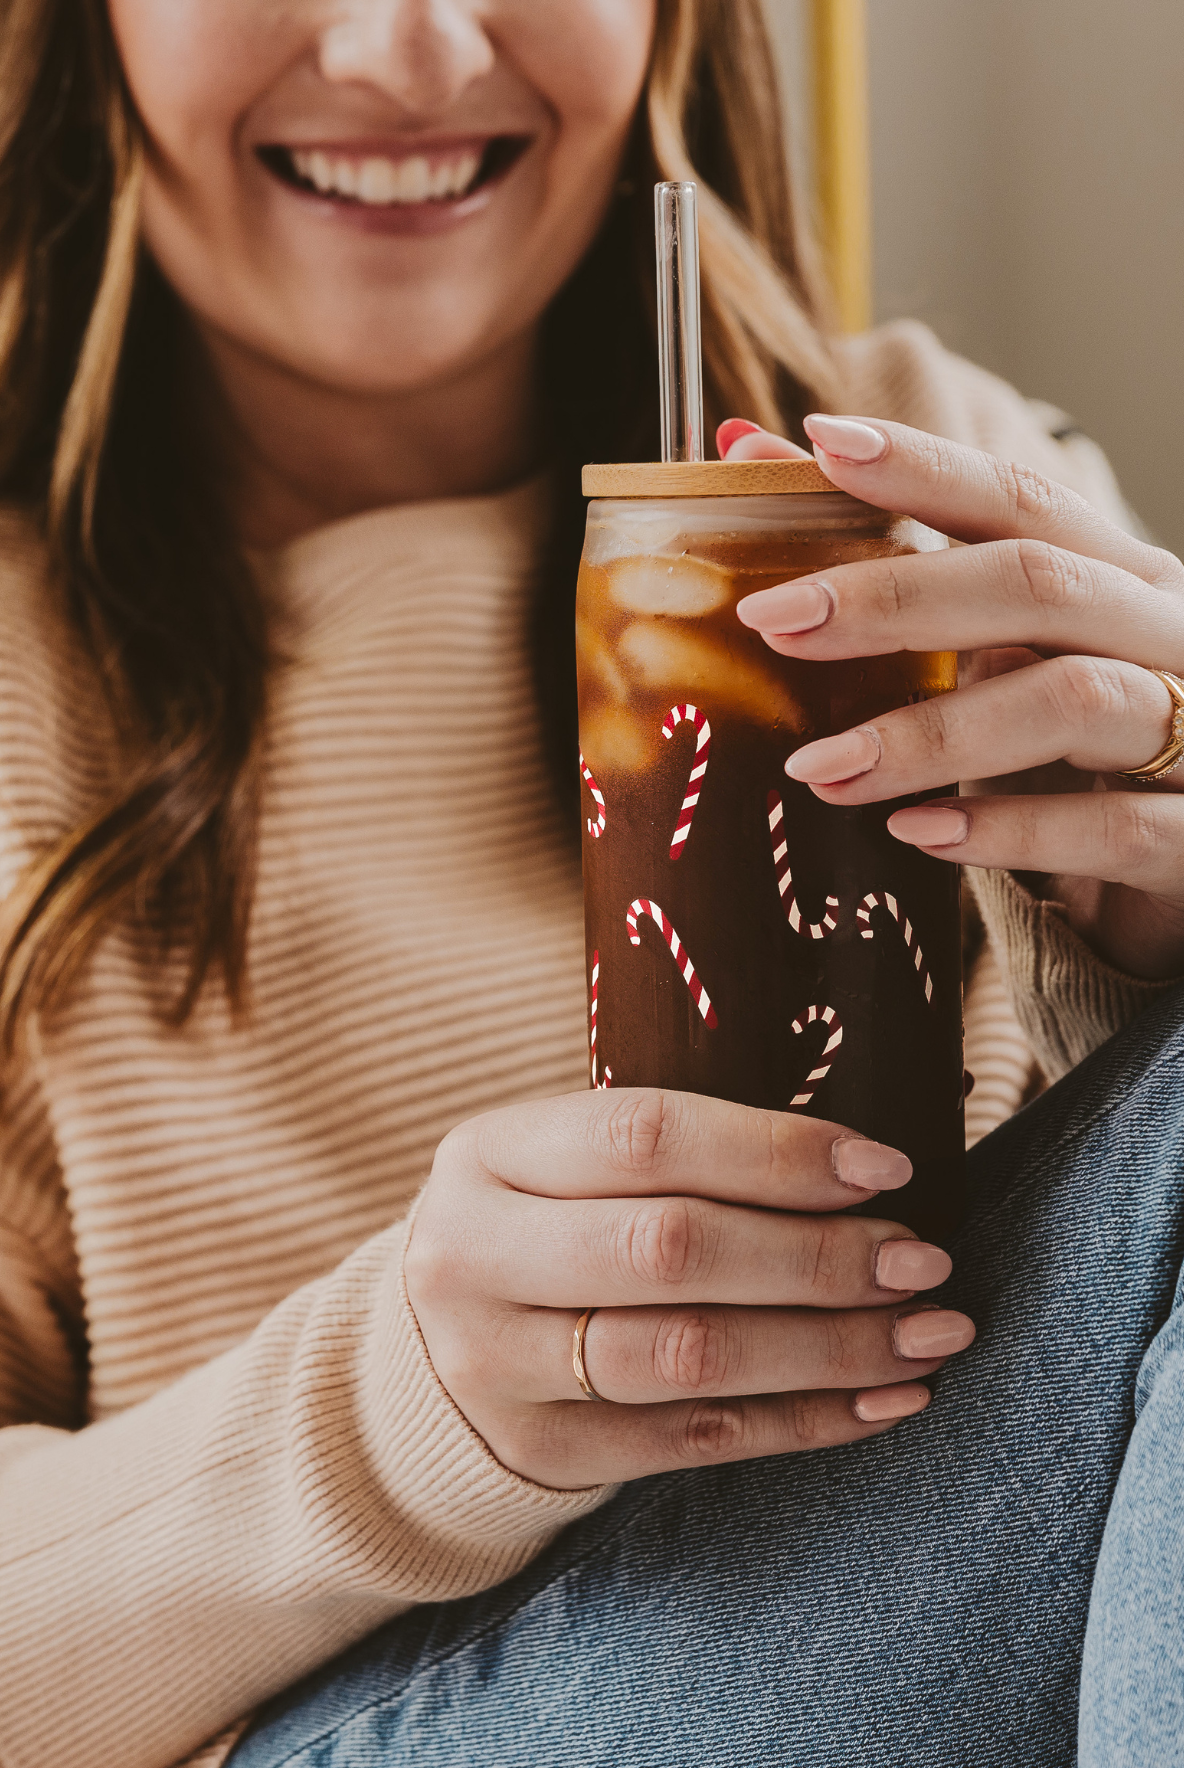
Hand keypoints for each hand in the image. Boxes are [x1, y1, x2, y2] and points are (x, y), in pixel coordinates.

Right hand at [405, 1088, 973, 1489]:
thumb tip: (864, 1165)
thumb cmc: (543, 1225)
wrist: (430, 1345)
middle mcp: (476, 1255)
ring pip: (689, 1357)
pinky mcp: (543, 1450)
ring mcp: (499, 1363)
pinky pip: (696, 1440)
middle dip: (817, 1257)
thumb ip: (676, 1152)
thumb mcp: (563, 1160)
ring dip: (829, 1347)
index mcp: (489, 1152)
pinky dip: (804, 1421)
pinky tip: (884, 1401)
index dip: (777, 1152)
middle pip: (671, 1250)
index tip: (888, 1168)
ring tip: (929, 1335)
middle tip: (922, 1261)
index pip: (647, 1135)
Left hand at [729, 414, 1183, 980]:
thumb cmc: (1086, 747)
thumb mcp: (1010, 656)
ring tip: (817, 767)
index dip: (925, 466)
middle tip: (775, 621)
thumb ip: (905, 575)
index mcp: (1121, 578)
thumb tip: (749, 455)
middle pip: (1036, 584)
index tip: (818, 443)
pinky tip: (915, 831)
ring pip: (1070, 700)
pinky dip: (1004, 830)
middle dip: (896, 596)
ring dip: (929, 734)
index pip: (1021, 499)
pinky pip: (1107, 826)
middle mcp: (1166, 633)